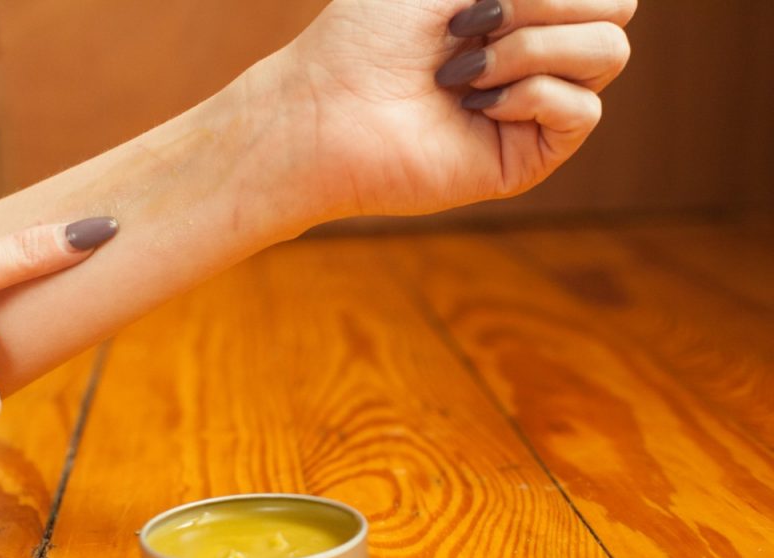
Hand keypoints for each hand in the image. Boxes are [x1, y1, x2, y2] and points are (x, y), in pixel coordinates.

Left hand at [282, 0, 634, 216]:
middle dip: (547, 1)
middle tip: (470, 22)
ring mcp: (535, 105)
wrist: (326, 110)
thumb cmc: (368, 35)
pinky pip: (583, 110)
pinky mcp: (529, 156)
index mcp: (519, 7)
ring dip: (532, 46)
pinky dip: (532, 93)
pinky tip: (476, 104)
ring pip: (609, 53)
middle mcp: (535, 52)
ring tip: (461, 70)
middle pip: (617, 10)